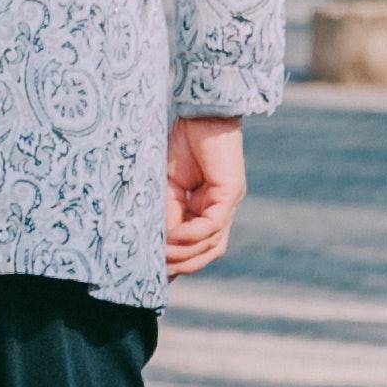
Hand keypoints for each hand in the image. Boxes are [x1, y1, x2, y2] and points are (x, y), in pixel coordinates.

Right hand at [162, 116, 245, 277]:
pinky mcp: (231, 191)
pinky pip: (213, 223)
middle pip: (209, 252)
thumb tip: (158, 242)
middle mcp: (221, 210)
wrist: (201, 112)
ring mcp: (229, 202)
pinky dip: (192, 233)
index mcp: (206, 208)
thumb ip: (166, 212)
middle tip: (157, 271)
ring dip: (187, 254)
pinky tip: (174, 235)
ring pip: (213, 243)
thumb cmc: (183, 143)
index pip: (197, 246)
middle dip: (183, 265)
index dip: (178, 262)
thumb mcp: (167, 185)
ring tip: (163, 257)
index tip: (155, 274)